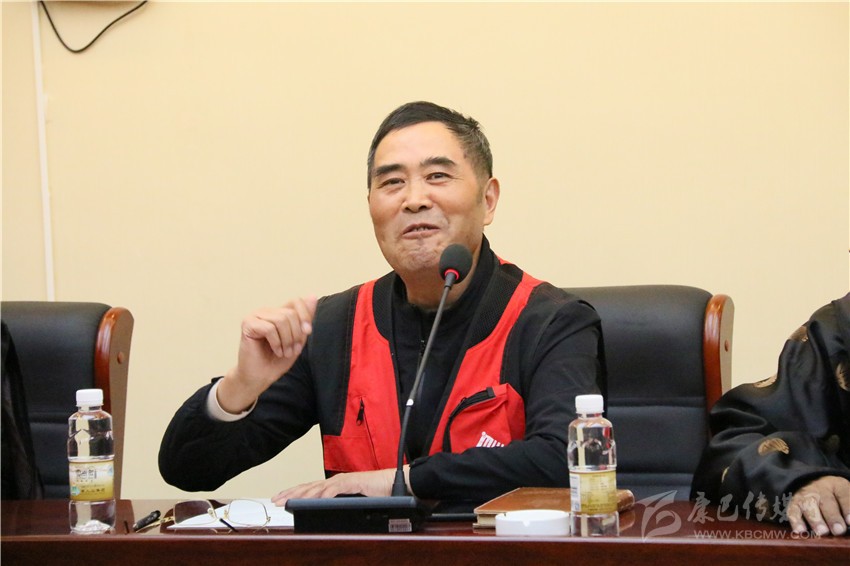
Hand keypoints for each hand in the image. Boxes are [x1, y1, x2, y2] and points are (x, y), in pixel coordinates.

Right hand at [217, 296, 317, 412]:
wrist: (260, 377)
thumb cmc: (277, 360)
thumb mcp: (298, 339)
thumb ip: (305, 319)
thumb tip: (312, 295)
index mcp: (278, 312)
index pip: (296, 301)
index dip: (305, 315)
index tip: (308, 332)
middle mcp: (267, 311)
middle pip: (290, 313)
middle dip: (296, 334)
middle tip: (292, 350)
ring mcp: (256, 316)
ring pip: (281, 320)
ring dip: (287, 340)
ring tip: (284, 352)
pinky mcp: (248, 324)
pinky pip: (270, 328)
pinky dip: (276, 343)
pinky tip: (276, 351)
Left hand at [270, 468, 396, 506]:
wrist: (394, 485)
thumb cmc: (375, 494)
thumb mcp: (352, 503)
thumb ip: (339, 507)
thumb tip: (325, 518)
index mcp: (334, 485)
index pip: (310, 489)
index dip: (294, 493)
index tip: (280, 499)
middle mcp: (336, 481)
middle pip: (309, 487)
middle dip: (291, 493)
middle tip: (276, 499)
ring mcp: (344, 481)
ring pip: (318, 487)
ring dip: (303, 494)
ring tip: (290, 500)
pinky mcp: (354, 482)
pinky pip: (336, 488)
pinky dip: (326, 494)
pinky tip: (316, 500)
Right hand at [787, 475, 849, 535]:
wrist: (813, 487)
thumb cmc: (836, 499)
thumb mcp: (844, 499)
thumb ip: (848, 509)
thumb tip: (849, 523)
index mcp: (837, 485)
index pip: (843, 495)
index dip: (847, 508)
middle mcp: (820, 489)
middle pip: (827, 502)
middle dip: (832, 517)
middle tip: (838, 530)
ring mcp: (805, 495)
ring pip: (809, 506)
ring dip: (815, 520)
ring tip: (822, 532)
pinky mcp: (793, 504)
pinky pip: (792, 512)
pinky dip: (795, 521)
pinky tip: (800, 531)